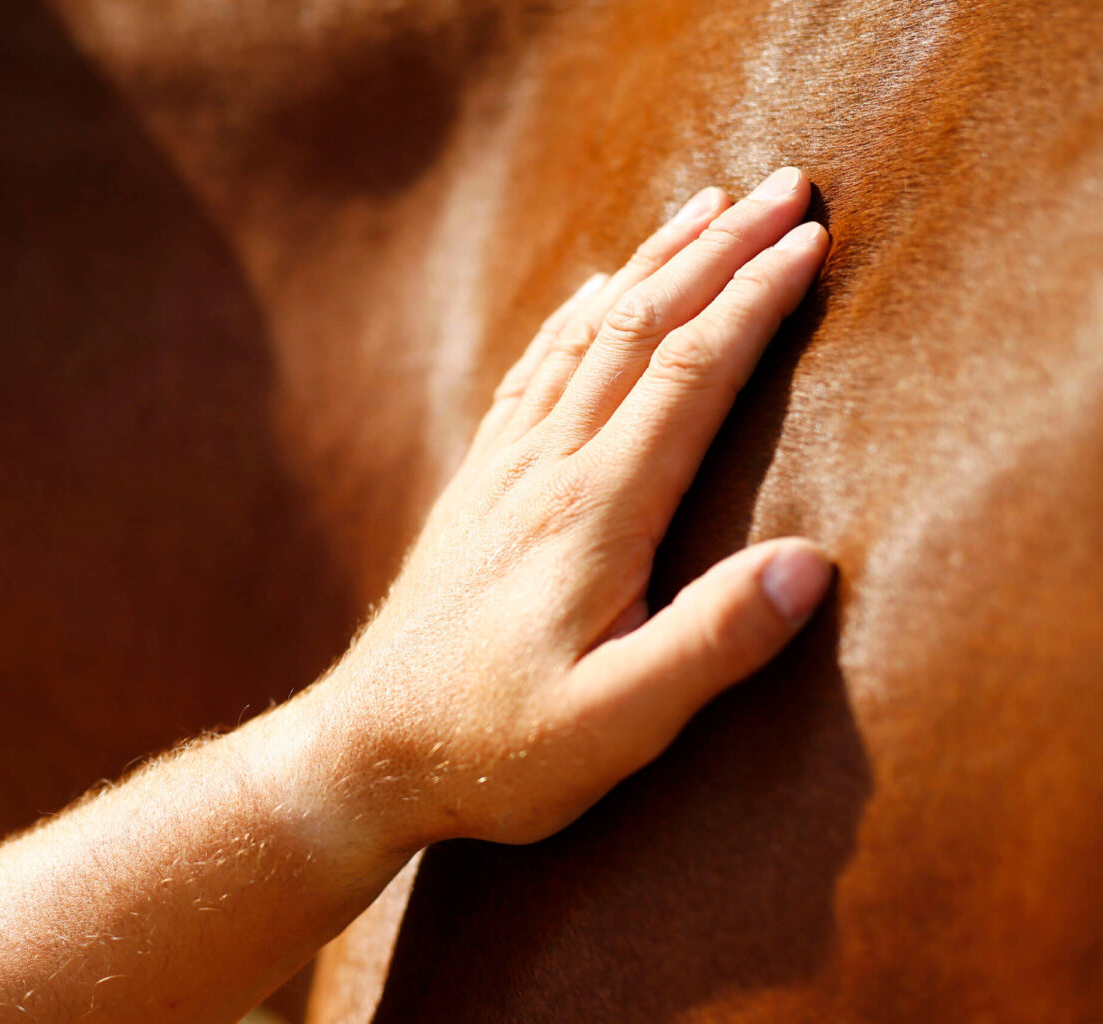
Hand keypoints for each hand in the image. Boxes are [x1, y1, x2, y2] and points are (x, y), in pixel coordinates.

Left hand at [320, 167, 832, 850]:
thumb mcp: (616, 726)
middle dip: (717, 250)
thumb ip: (710, 645)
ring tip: (703, 207)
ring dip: (651, 264)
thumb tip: (808, 563)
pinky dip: (574, 318)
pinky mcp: (477, 491)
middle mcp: (544, 469)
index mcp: (593, 513)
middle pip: (639, 328)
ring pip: (585, 336)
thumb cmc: (496, 750)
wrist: (367, 752)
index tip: (812, 241)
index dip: (753, 301)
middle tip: (786, 187)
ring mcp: (503, 472)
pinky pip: (531, 373)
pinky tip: (591, 294)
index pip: (688, 375)